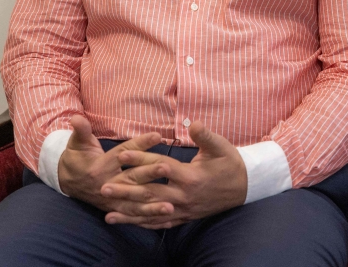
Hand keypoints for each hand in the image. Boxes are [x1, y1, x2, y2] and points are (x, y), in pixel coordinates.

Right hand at [57, 114, 161, 212]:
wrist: (66, 181)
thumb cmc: (76, 157)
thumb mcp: (77, 142)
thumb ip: (81, 130)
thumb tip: (76, 117)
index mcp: (100, 166)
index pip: (123, 153)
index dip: (140, 144)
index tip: (157, 136)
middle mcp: (107, 184)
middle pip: (132, 178)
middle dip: (149, 173)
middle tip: (166, 167)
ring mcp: (112, 199)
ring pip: (134, 202)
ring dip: (152, 205)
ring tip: (171, 205)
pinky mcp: (115, 208)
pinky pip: (133, 215)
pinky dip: (148, 218)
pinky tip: (166, 220)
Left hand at [99, 120, 248, 228]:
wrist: (245, 187)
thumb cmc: (230, 163)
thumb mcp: (221, 146)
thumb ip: (205, 135)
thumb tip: (193, 123)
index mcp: (190, 177)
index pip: (160, 167)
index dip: (140, 160)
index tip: (121, 155)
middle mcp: (183, 196)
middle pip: (150, 194)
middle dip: (126, 191)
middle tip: (103, 188)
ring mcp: (183, 209)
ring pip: (152, 213)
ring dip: (129, 213)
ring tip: (107, 213)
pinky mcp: (184, 217)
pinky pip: (160, 223)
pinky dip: (143, 224)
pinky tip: (127, 223)